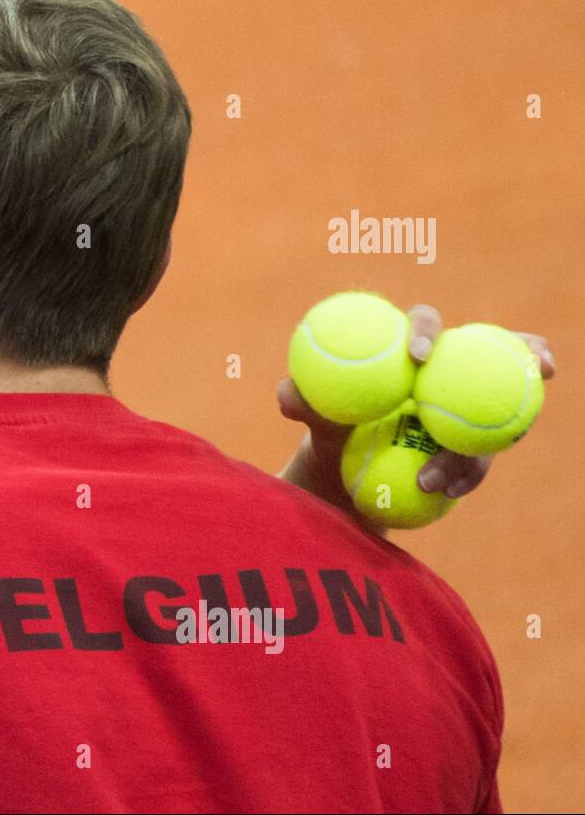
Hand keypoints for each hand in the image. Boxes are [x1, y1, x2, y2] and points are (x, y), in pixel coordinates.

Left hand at [277, 304, 555, 532]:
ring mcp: (469, 409)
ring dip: (474, 445)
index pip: (425, 322)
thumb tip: (288, 392)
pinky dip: (465, 475)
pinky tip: (444, 492)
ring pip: (495, 417)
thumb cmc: (330, 429)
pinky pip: (480, 459)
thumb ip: (303, 402)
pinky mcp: (478, 445)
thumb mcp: (314, 418)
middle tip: (526, 374)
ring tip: (435, 476)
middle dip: (522, 353)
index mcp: (406, 350)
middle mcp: (446, 373)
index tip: (417, 355)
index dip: (426, 329)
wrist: (346, 473)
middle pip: (492, 353)